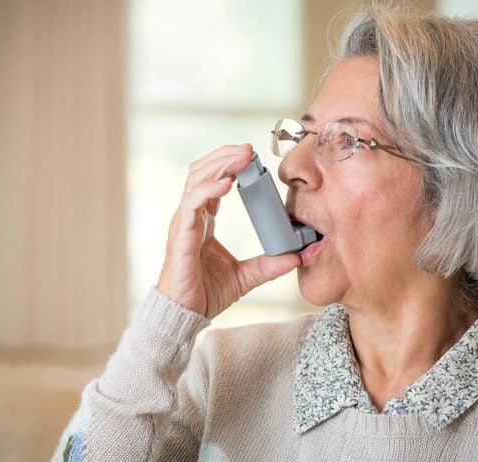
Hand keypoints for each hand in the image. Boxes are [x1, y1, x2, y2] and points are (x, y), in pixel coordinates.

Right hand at [157, 143, 300, 318]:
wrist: (185, 315)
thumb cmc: (205, 293)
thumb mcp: (245, 276)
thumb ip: (268, 265)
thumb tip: (296, 257)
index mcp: (204, 221)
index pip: (214, 183)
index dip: (229, 166)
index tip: (251, 156)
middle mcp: (191, 217)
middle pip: (202, 173)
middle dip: (224, 156)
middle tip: (248, 148)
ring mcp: (183, 224)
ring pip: (196, 181)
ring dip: (219, 164)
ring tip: (240, 156)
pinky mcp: (181, 235)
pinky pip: (192, 204)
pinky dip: (208, 190)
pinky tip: (226, 183)